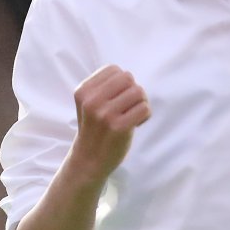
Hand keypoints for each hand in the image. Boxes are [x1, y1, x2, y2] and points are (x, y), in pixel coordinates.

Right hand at [67, 64, 150, 183]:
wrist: (89, 159)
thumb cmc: (94, 128)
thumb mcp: (88, 102)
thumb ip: (103, 86)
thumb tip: (128, 77)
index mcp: (83, 91)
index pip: (114, 69)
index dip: (121, 82)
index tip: (117, 97)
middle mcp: (92, 101)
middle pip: (128, 78)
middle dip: (133, 90)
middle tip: (129, 105)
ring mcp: (105, 114)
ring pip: (138, 92)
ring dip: (141, 103)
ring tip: (133, 114)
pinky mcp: (119, 127)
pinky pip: (145, 109)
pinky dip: (145, 115)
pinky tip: (136, 124)